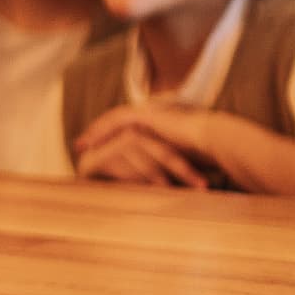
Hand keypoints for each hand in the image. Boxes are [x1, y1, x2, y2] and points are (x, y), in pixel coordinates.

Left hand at [73, 102, 216, 187]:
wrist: (214, 141)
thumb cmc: (203, 155)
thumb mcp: (175, 161)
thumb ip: (163, 164)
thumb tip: (158, 182)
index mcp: (158, 124)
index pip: (128, 130)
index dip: (110, 140)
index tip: (94, 151)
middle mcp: (152, 115)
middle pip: (116, 122)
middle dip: (97, 134)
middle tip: (79, 145)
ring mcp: (149, 112)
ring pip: (113, 120)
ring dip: (96, 132)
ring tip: (81, 144)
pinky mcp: (147, 115)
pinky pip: (117, 122)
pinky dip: (103, 131)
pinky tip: (92, 142)